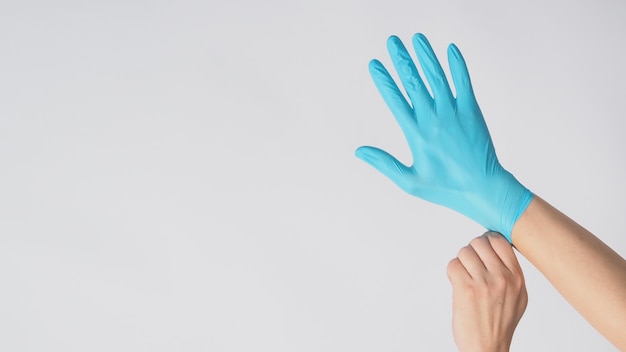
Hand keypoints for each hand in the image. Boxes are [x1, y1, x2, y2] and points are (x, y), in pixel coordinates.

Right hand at [355, 33, 531, 239]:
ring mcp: (454, 113)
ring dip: (426, 56)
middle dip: (402, 60)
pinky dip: (457, 65)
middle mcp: (433, 120)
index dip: (384, 80)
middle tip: (392, 41)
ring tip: (417, 38)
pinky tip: (450, 49)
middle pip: (414, 82)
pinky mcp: (472, 112)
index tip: (375, 64)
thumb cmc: (445, 189)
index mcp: (416, 135)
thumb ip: (384, 163)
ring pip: (437, 78)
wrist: (484, 189)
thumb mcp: (409, 182)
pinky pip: (463, 83)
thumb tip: (358, 151)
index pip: (395, 101)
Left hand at [447, 232, 527, 351]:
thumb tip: (496, 248)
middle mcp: (502, 278)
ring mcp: (484, 283)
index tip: (482, 250)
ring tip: (465, 276)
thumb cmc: (500, 324)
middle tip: (470, 265)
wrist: (487, 347)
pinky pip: (453, 265)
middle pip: (479, 243)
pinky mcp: (466, 289)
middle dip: (471, 251)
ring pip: (464, 252)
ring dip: (461, 262)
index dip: (487, 242)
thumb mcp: (517, 296)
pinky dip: (452, 272)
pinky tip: (458, 283)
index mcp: (517, 278)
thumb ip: (510, 272)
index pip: (500, 241)